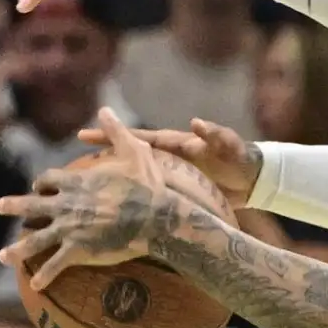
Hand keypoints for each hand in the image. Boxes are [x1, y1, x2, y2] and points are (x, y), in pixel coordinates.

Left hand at [0, 108, 174, 288]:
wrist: (158, 217)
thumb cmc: (149, 184)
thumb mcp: (135, 150)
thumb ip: (116, 130)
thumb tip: (105, 108)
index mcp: (77, 183)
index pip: (47, 180)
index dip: (42, 183)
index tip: (39, 187)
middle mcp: (66, 205)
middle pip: (30, 206)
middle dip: (14, 207)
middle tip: (2, 207)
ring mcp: (70, 229)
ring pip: (35, 239)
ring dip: (17, 249)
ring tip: (4, 256)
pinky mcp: (78, 250)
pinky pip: (55, 265)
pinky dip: (45, 276)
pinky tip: (35, 285)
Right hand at [80, 118, 261, 207]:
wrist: (254, 181)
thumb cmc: (241, 159)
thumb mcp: (229, 145)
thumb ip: (214, 134)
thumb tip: (196, 122)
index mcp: (176, 144)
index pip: (139, 139)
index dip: (114, 136)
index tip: (86, 133)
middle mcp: (169, 158)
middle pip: (130, 157)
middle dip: (103, 156)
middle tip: (73, 161)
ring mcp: (172, 175)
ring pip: (136, 176)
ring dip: (114, 178)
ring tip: (86, 185)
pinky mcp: (178, 192)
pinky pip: (150, 193)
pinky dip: (133, 195)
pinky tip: (117, 205)